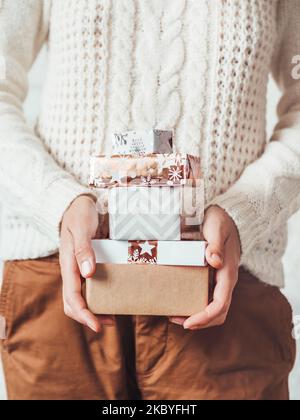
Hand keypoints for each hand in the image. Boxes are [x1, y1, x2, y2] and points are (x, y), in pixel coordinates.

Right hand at [59, 195, 113, 331]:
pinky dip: (97, 297)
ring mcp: (78, 269)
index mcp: (68, 264)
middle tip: (108, 323)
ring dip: (92, 309)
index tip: (97, 325)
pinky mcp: (85, 265)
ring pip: (80, 297)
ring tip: (111, 316)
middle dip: (88, 317)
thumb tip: (88, 274)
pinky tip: (111, 297)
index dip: (84, 313)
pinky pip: (88, 286)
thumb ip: (83, 250)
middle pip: (73, 302)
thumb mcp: (82, 228)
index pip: (72, 297)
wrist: (78, 204)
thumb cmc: (80, 214)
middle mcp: (71, 270)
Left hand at [170, 205, 240, 329]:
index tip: (187, 322)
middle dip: (200, 321)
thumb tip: (215, 262)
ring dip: (198, 315)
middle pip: (218, 312)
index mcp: (227, 273)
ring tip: (175, 315)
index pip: (220, 304)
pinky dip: (196, 304)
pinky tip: (180, 299)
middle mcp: (226, 280)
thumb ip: (216, 245)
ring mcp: (221, 279)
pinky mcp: (215, 276)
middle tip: (176, 320)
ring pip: (214, 308)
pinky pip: (208, 297)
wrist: (227, 215)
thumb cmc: (221, 221)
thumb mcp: (217, 229)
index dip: (205, 317)